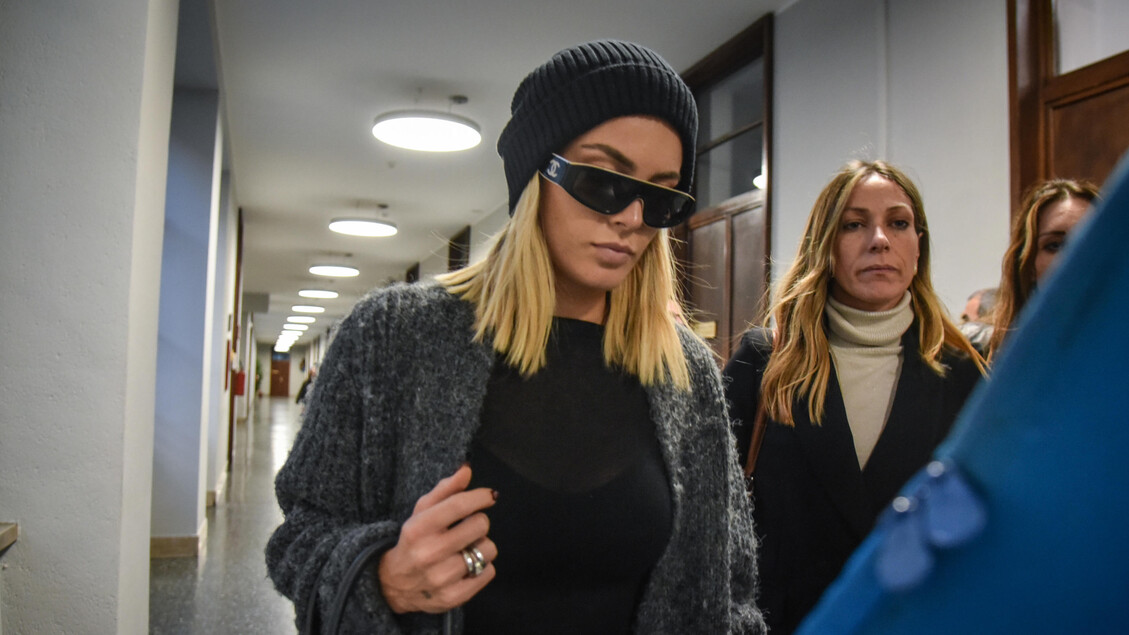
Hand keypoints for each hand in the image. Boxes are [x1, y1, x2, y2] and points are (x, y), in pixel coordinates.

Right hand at [378, 465, 497, 613]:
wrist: (393, 585)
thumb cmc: (413, 541)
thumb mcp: (421, 512)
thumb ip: (445, 489)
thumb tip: (467, 469)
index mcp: (418, 528)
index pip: (458, 505)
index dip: (480, 496)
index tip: (490, 495)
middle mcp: (429, 553)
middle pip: (480, 525)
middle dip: (478, 522)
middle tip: (467, 528)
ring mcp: (441, 578)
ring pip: (488, 549)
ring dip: (482, 546)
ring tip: (466, 548)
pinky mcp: (453, 597)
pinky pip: (489, 572)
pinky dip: (484, 567)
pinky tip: (468, 566)